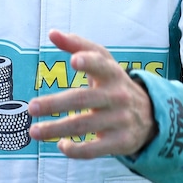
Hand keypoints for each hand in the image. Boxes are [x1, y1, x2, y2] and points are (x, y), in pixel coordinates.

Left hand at [26, 29, 156, 158]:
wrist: (151, 116)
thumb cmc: (114, 83)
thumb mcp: (103, 62)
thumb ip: (77, 45)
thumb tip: (52, 32)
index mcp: (112, 73)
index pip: (101, 65)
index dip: (88, 62)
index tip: (73, 61)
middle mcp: (117, 96)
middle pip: (82, 100)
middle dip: (54, 104)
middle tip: (31, 108)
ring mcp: (121, 120)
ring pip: (84, 125)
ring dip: (56, 129)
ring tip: (34, 131)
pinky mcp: (121, 142)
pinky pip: (95, 149)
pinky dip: (75, 149)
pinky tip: (60, 145)